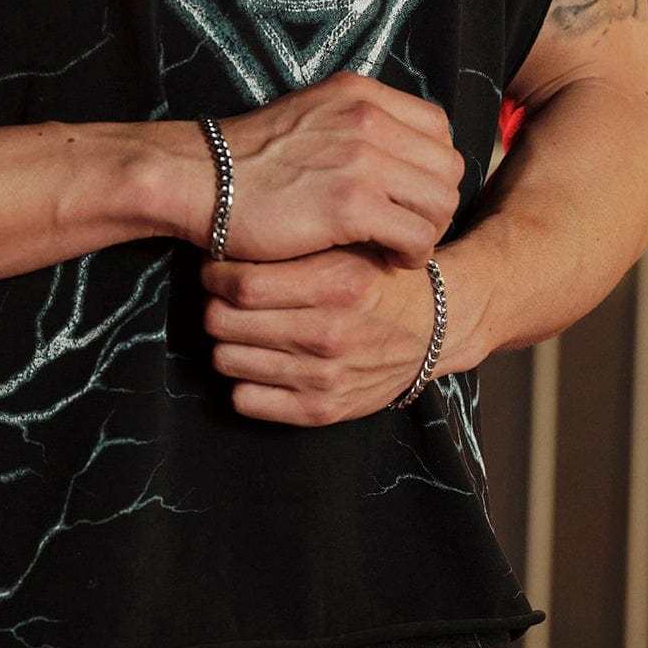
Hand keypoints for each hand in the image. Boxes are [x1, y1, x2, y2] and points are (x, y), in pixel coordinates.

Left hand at [199, 241, 440, 423]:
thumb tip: (230, 237)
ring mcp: (325, 376)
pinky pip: (245, 401)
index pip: (242, 284)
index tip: (216, 267)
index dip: (215, 273)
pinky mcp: (322, 410)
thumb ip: (297, 243)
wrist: (433, 326)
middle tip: (223, 296)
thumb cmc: (378, 277)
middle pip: (224, 322)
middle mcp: (329, 333)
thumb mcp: (349, 246)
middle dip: (214, 304)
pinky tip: (258, 360)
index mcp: (336, 285)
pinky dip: (242, 379)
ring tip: (241, 326)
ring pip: (227, 359)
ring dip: (226, 341)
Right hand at [210, 72, 464, 267]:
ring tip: (395, 244)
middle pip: (447, 167)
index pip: (439, 127)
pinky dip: (410, 254)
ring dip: (426, 231)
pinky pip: (417, 235)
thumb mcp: (313, 116)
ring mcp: (361, 159)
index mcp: (361, 93)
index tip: (406, 193)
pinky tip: (384, 259)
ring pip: (441, 203)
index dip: (431, 167)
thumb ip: (359, 125)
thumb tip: (403, 159)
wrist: (199, 178)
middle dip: (434, 203)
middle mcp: (368, 117)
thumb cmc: (252, 160)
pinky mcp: (351, 205)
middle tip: (405, 226)